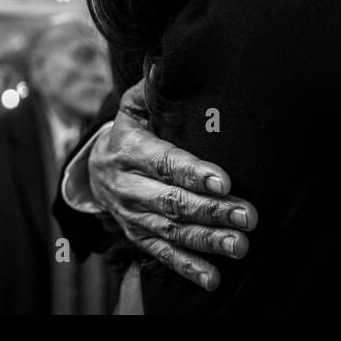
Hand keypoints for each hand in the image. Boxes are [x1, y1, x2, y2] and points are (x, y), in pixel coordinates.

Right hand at [87, 81, 257, 290]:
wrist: (93, 168)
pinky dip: (187, 269)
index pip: (163, 161)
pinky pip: (161, 255)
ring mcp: (131, 215)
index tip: (223, 179)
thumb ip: (150, 90)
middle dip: (211, 210)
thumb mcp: (133, 107)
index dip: (192, 172)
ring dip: (206, 241)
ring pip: (170, 231)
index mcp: (128, 149)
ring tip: (240, 245)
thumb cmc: (130, 130)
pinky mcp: (137, 236)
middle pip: (171, 201)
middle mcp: (126, 185)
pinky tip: (214, 278)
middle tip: (247, 215)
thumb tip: (164, 62)